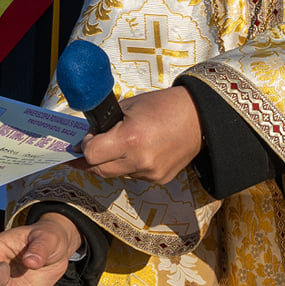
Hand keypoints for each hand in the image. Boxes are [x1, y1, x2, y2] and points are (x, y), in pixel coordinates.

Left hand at [78, 87, 201, 183]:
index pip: (91, 155)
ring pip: (117, 174)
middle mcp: (139, 161)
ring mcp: (150, 173)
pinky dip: (132, 165)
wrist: (200, 117)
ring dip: (113, 162)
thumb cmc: (164, 106)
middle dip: (92, 160)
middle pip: (100, 171)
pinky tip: (143, 150)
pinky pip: (135, 176)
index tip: (84, 142)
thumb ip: (105, 125)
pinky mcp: (159, 179)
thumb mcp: (129, 106)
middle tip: (89, 149)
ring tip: (126, 144)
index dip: (85, 148)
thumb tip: (87, 140)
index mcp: (129, 138)